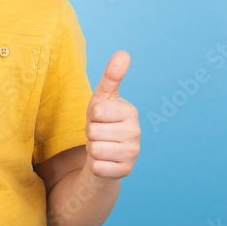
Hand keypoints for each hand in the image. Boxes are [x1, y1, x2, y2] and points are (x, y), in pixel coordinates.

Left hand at [83, 51, 139, 178]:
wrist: (104, 151)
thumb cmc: (102, 120)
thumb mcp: (102, 96)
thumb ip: (112, 75)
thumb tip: (123, 53)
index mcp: (131, 111)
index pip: (97, 111)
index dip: (91, 115)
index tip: (99, 117)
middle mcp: (136, 132)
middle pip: (93, 131)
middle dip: (90, 132)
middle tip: (99, 133)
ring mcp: (133, 153)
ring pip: (94, 149)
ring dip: (91, 148)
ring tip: (101, 145)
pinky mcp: (126, 172)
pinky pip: (97, 167)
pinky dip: (95, 165)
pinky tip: (104, 161)